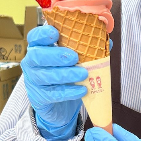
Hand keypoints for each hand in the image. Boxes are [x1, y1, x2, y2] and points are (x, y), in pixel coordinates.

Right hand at [21, 25, 87, 140]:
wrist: (60, 107)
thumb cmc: (67, 77)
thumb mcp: (76, 61)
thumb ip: (88, 50)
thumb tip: (108, 42)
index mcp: (39, 48)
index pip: (35, 37)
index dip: (43, 34)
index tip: (56, 33)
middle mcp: (32, 63)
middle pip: (37, 56)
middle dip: (56, 55)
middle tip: (74, 57)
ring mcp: (33, 81)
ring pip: (45, 76)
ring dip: (66, 74)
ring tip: (84, 74)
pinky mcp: (39, 98)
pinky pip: (53, 94)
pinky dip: (69, 92)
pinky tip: (82, 90)